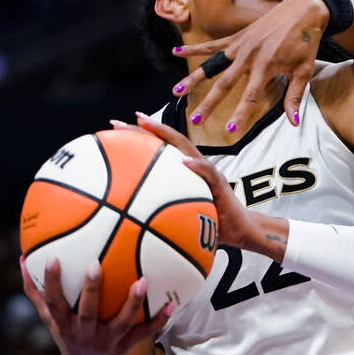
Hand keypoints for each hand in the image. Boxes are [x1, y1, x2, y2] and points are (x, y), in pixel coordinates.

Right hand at [20, 256, 170, 354]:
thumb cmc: (67, 337)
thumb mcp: (50, 318)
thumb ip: (36, 291)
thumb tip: (22, 258)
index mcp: (64, 324)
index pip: (53, 302)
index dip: (51, 282)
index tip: (53, 258)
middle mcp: (84, 333)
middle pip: (87, 311)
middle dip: (90, 289)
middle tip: (96, 264)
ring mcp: (106, 341)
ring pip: (121, 322)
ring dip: (132, 303)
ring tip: (143, 281)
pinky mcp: (125, 346)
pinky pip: (144, 333)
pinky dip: (159, 319)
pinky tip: (173, 303)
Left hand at [124, 113, 276, 254]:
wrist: (240, 231)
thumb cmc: (209, 225)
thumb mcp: (179, 220)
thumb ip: (159, 215)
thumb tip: (128, 226)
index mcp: (182, 172)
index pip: (159, 148)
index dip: (138, 137)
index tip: (114, 128)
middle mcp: (193, 166)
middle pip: (167, 140)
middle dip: (143, 128)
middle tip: (117, 122)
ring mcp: (207, 172)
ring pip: (185, 147)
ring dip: (166, 134)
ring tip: (146, 125)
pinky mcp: (220, 183)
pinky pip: (208, 172)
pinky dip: (196, 166)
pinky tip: (183, 162)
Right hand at [171, 0, 328, 130]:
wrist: (303, 11)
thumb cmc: (306, 42)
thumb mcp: (304, 71)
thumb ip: (294, 97)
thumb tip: (293, 122)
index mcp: (265, 67)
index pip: (250, 97)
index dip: (240, 114)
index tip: (230, 131)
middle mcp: (248, 57)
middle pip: (223, 85)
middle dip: (208, 104)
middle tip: (195, 120)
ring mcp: (239, 46)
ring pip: (211, 65)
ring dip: (193, 78)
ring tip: (176, 91)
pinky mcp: (236, 37)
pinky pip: (212, 45)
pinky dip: (194, 49)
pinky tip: (176, 52)